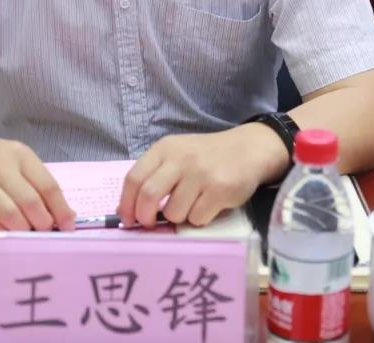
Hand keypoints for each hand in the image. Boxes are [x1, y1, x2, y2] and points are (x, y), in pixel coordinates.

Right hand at [0, 136, 75, 230]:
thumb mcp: (19, 160)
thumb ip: (41, 184)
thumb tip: (67, 215)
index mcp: (20, 156)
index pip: (47, 185)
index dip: (60, 209)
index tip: (69, 226)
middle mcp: (0, 168)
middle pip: (29, 202)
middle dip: (43, 224)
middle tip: (47, 234)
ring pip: (9, 215)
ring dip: (23, 231)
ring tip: (29, 236)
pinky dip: (2, 233)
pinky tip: (8, 236)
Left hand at [117, 124, 288, 227]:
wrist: (247, 149)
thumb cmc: (205, 156)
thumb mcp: (177, 155)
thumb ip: (154, 175)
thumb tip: (128, 209)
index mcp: (164, 149)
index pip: (134, 178)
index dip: (126, 203)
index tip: (127, 220)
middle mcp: (180, 159)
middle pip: (148, 195)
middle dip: (145, 217)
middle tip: (150, 225)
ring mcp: (200, 174)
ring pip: (173, 212)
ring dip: (178, 218)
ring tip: (189, 206)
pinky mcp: (219, 190)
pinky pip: (197, 218)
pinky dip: (198, 219)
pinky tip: (207, 206)